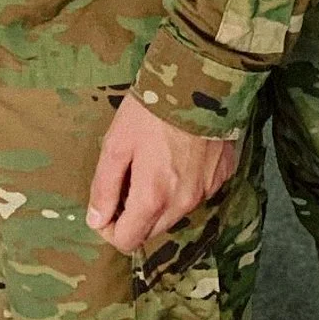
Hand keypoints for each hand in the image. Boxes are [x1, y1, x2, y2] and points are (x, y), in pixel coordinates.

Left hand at [86, 95, 239, 253]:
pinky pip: (197, 192)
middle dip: (134, 215)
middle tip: (128, 179)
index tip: (107, 203)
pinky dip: (184, 183)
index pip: (127, 241)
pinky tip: (180, 154)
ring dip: (160, 200)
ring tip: (154, 163)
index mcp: (153, 198)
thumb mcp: (116, 143)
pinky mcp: (222, 174)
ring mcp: (207, 190)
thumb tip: (96, 220)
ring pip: (175, 213)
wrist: (201, 79)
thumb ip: (104, 187)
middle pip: (152, 231)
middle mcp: (183, 203)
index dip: (109, 228)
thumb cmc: (152, 109)